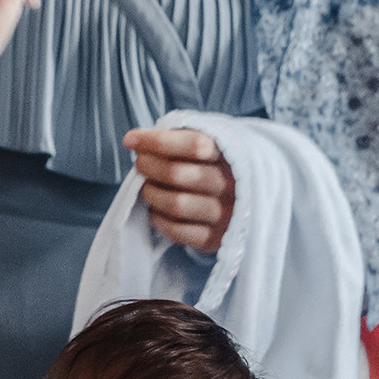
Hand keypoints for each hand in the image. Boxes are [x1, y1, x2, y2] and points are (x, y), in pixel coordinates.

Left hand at [124, 128, 234, 252]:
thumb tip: (136, 141)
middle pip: (178, 174)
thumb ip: (179, 139)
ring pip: (175, 204)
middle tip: (140, 165)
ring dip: (152, 194)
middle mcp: (231, 185)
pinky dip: (158, 219)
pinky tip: (155, 210)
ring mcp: (224, 215)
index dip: (158, 141)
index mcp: (230, 156)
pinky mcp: (214, 239)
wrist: (247, 204)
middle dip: (149, 166)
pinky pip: (177, 230)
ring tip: (147, 188)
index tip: (132, 139)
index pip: (193, 144)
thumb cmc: (214, 168)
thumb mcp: (208, 147)